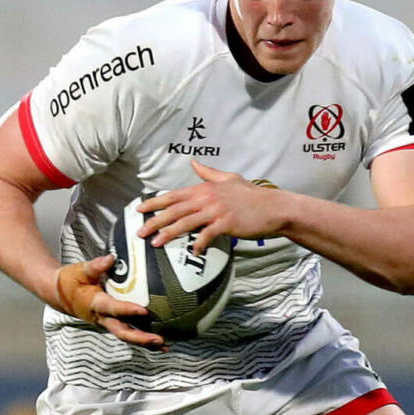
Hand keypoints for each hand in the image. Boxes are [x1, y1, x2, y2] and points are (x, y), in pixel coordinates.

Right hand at [53, 254, 165, 350]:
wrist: (60, 295)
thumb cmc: (71, 281)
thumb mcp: (80, 270)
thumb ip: (96, 266)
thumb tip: (111, 259)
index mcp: (94, 304)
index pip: (112, 308)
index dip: (127, 310)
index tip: (144, 310)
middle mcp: (101, 318)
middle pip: (122, 332)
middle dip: (141, 337)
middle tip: (159, 339)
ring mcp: (107, 323)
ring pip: (127, 336)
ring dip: (145, 342)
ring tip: (165, 346)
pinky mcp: (112, 323)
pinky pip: (128, 333)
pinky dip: (143, 340)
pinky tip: (160, 343)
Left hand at [138, 159, 291, 252]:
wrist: (274, 208)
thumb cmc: (252, 195)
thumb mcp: (229, 179)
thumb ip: (209, 172)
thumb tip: (193, 162)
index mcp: (205, 188)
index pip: (174, 195)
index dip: (155, 202)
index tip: (139, 209)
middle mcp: (208, 198)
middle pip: (175, 210)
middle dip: (155, 220)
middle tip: (140, 232)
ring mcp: (217, 210)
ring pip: (186, 222)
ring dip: (169, 233)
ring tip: (155, 243)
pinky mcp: (226, 223)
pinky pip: (207, 235)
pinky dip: (198, 244)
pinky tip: (193, 252)